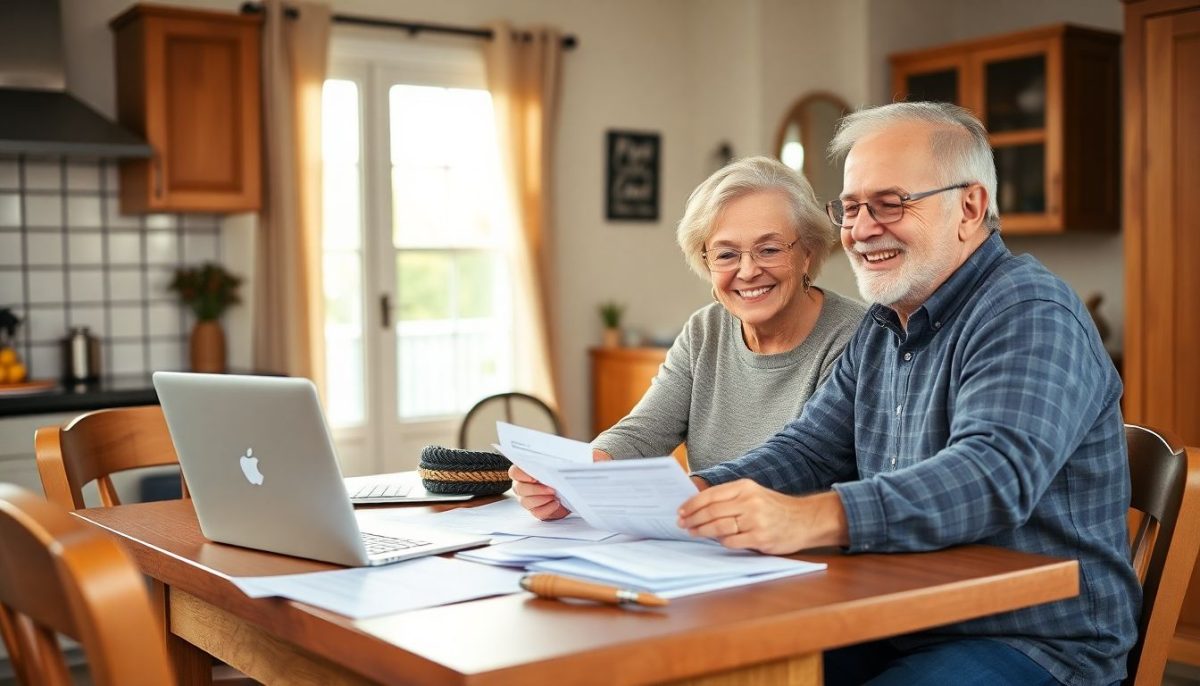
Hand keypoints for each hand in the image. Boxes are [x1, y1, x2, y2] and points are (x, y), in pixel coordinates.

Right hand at [509, 449, 613, 520]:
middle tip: (551, 488)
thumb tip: (592, 457)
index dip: (521, 474)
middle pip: (520, 489)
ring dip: (541, 500)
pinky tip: (557, 504)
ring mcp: (529, 499)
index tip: (535, 475)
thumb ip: (577, 456)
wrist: (575, 482)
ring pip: (527, 502)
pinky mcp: (538, 510)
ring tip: (555, 496)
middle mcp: (524, 485)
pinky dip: (547, 509)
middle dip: (535, 489)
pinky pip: (538, 513)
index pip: (515, 471)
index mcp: (526, 469)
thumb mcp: (575, 459)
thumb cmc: (570, 467)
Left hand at [676, 480, 847, 554]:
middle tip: (681, 524)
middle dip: (692, 519)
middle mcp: (749, 501)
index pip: (711, 495)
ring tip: (692, 532)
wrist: (806, 519)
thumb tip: (699, 507)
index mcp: (745, 487)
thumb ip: (730, 499)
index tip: (680, 511)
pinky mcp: (760, 537)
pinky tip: (716, 541)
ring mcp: (755, 520)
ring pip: (719, 526)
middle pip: (711, 511)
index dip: (692, 504)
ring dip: (702, 531)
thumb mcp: (754, 494)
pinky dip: (721, 542)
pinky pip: (732, 541)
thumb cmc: (775, 508)